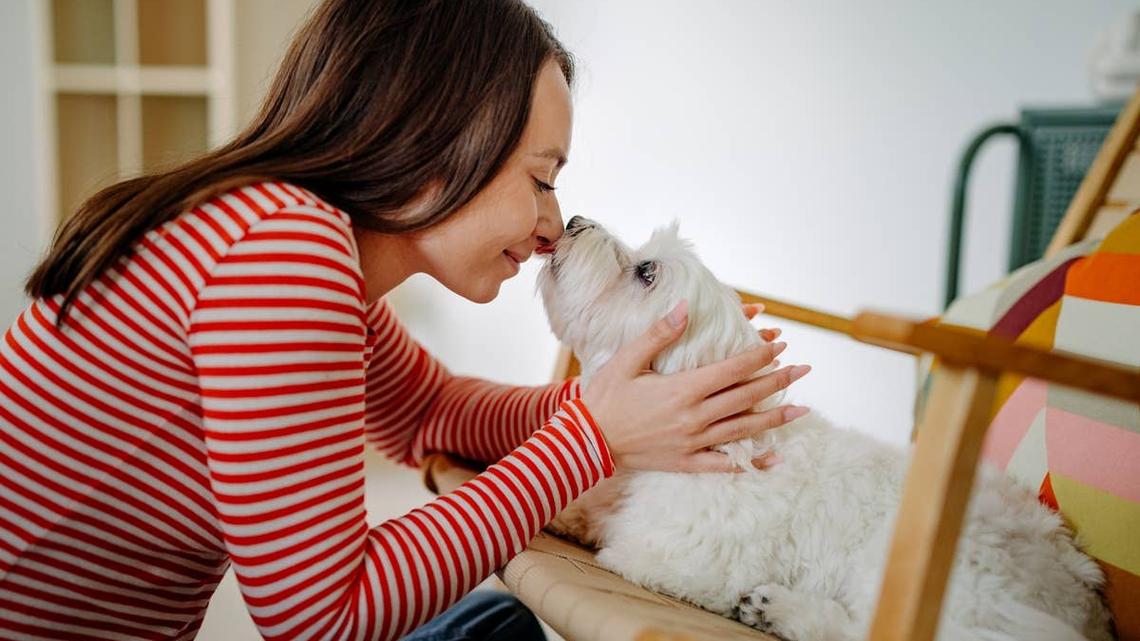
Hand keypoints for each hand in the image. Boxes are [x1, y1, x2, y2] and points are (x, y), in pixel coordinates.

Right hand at [580, 301, 809, 472]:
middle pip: (746, 397)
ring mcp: (693, 442)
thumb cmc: (604, 397)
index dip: (758, 357)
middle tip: (803, 369)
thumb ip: (658, 335)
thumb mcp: (627, 360)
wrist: (586, 441)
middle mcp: (694, 417)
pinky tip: (772, 458)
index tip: (778, 346)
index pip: (732, 370)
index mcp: (683, 389)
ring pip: (744, 429)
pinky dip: (752, 461)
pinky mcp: (687, 462)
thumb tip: (685, 308)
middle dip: (777, 381)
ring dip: (775, 417)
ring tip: (802, 409)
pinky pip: (726, 464)